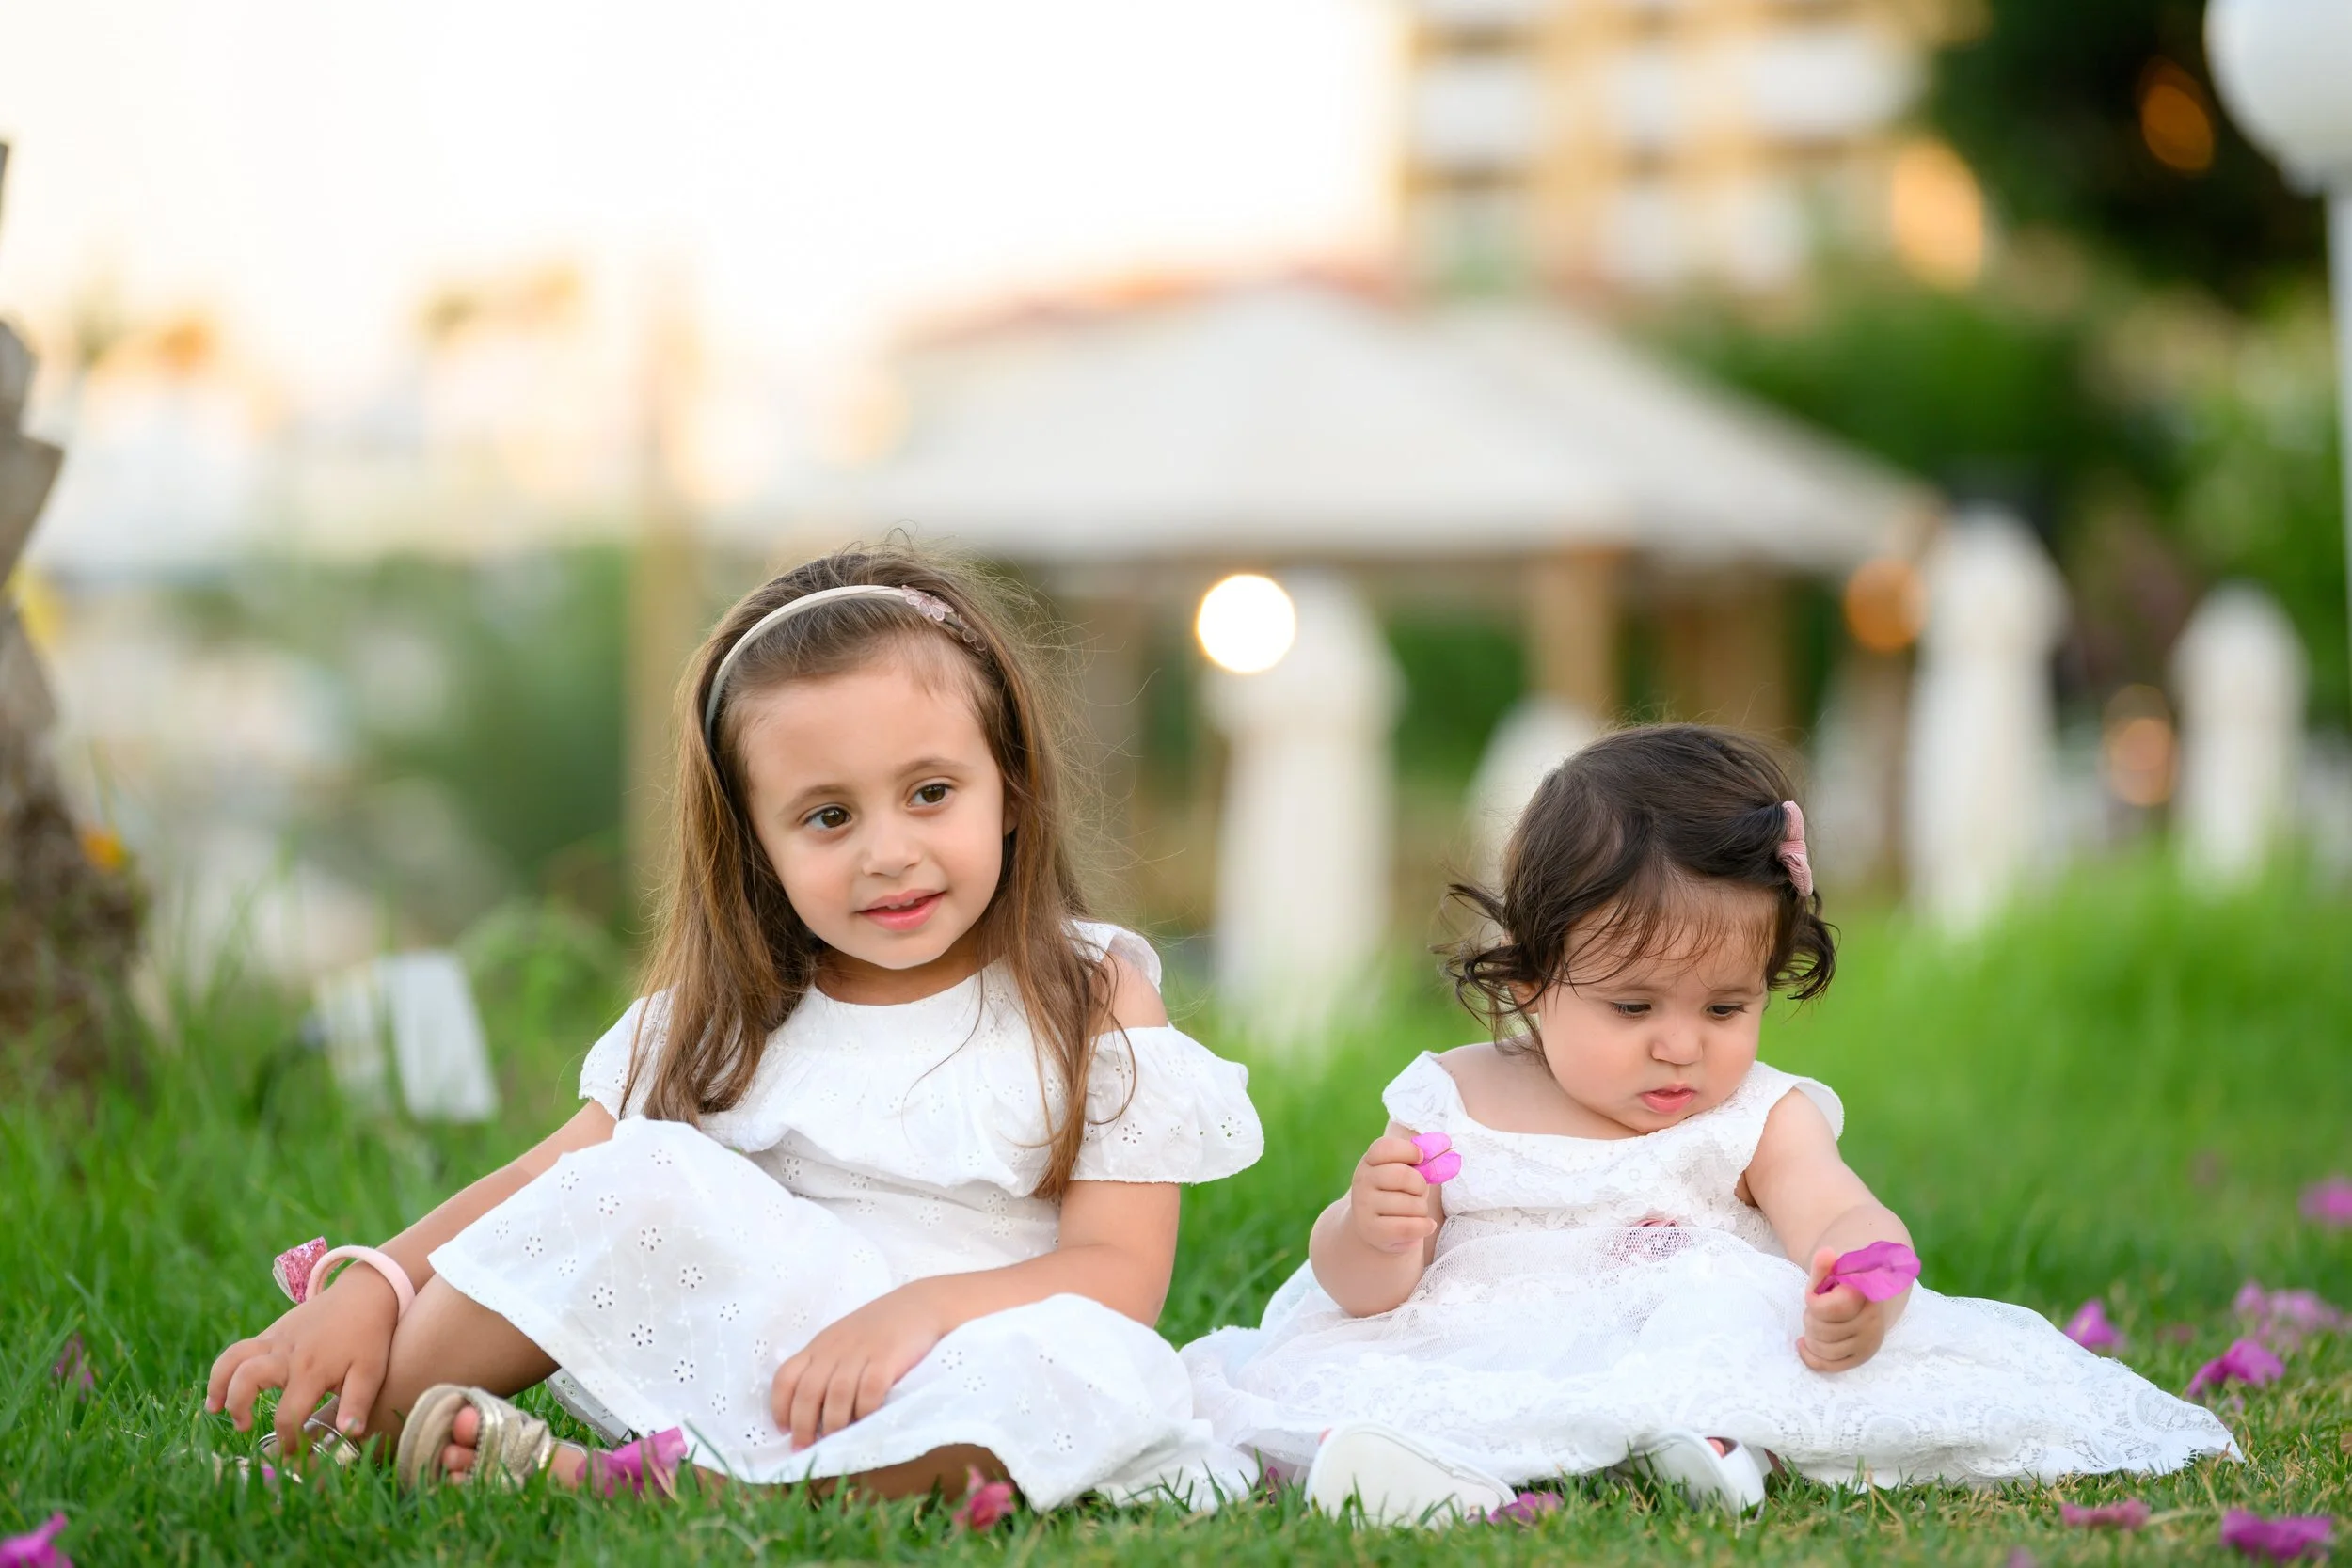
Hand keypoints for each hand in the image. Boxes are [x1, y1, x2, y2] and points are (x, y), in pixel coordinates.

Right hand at [205, 1268, 401, 1453]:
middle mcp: (287, 1354)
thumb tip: (349, 1433)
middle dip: (238, 1407)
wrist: (364, 1293)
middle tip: (244, 1426)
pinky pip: (240, 1349)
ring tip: (214, 1408)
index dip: (287, 1439)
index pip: (288, 1415)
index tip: (292, 1451)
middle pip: (246, 1379)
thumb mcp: (371, 1371)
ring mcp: (275, 1339)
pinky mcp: (272, 1331)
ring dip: (217, 1383)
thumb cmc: (369, 1337)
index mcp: (311, 1370)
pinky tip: (225, 1385)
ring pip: (233, 1358)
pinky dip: (226, 1367)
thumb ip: (357, 1403)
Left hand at [771, 1282, 949, 1449]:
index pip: (786, 1376)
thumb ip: (827, 1367)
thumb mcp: (843, 1341)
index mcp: (820, 1345)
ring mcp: (862, 1352)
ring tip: (834, 1442)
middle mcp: (835, 1348)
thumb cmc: (880, 1328)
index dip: (780, 1406)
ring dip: (833, 1424)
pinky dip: (864, 1411)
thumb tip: (810, 1412)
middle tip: (804, 1449)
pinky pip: (870, 1390)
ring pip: (837, 1394)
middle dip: (803, 1425)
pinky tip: (866, 1422)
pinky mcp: (888, 1357)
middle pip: (808, 1391)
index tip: (783, 1430)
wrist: (921, 1304)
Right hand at [1346, 1134, 1436, 1254]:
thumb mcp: (1406, 1175)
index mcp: (1370, 1161)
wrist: (1378, 1230)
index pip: (1386, 1147)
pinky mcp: (1371, 1230)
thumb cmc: (1398, 1195)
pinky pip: (1408, 1227)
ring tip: (1415, 1212)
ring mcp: (1363, 1205)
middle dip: (1420, 1185)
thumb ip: (1422, 1161)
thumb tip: (1446, 1145)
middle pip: (1401, 1175)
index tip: (1420, 1159)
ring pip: (1409, 1204)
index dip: (1409, 1151)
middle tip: (1418, 1192)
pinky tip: (1426, 1226)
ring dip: (1422, 1209)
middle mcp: (1362, 1180)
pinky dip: (1424, 1226)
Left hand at [1798, 1246, 1892, 1372]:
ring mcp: (1869, 1343)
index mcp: (1867, 1296)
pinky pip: (1829, 1366)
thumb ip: (1824, 1265)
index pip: (1831, 1309)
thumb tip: (1825, 1253)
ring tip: (1815, 1322)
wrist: (1870, 1293)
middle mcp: (1873, 1322)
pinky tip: (1804, 1343)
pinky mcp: (1862, 1357)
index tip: (1816, 1292)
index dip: (1814, 1302)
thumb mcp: (1834, 1268)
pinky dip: (1811, 1356)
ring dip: (1811, 1336)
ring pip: (1824, 1350)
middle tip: (1815, 1308)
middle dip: (1810, 1318)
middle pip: (1823, 1331)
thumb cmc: (1846, 1279)